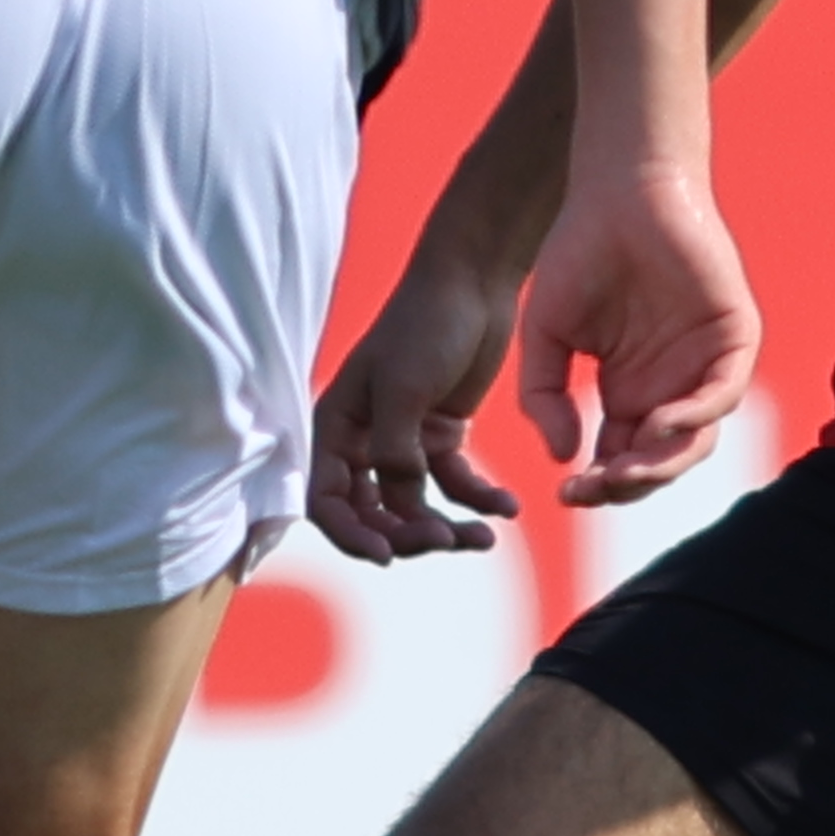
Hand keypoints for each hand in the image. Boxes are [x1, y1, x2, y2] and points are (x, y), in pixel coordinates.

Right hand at [306, 242, 528, 563]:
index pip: (327, 500)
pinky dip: (478, 500)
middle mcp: (363, 439)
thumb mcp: (403, 386)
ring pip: (415, 506)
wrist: (474, 280)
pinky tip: (507, 507)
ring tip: (484, 538)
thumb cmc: (426, 324)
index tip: (388, 555)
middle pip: (373, 513)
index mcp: (336, 427)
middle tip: (447, 540)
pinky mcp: (443, 435)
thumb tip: (397, 500)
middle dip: (406, 535)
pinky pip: (455, 483)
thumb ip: (394, 450)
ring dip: (445, 527)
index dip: (351, 535)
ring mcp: (403, 439)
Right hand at [515, 159, 756, 507]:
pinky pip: (723, 395)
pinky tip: (657, 424)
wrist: (618, 190)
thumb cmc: (579, 251)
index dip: (596, 485)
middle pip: (659, 461)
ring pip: (695, 441)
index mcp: (628, 393)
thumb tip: (562, 457)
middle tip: (591, 490)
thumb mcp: (543, 333)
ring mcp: (703, 365)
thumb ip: (542, 395)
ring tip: (622, 472)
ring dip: (661, 465)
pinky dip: (694, 417)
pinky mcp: (733, 338)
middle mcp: (669, 387)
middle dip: (626, 486)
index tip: (566, 494)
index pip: (620, 460)